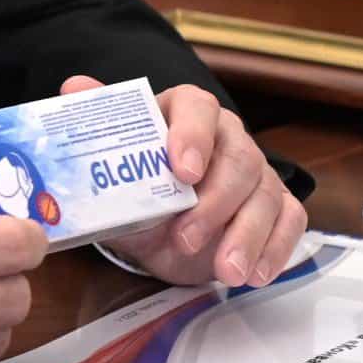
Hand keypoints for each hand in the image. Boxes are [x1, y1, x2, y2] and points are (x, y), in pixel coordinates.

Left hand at [60, 76, 305, 288]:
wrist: (156, 229)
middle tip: (185, 239)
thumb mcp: (112, 163)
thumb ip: (97, 123)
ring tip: (225, 272)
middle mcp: (228, 137)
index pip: (197, 108)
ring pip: (266, 195)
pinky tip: (254, 274)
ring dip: (247, 236)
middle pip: (238, 159)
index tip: (182, 172)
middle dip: (215, 204)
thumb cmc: (136, 187)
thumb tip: (73, 87)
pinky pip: (289, 221)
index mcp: (186, 113)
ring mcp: (256, 173)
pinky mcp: (277, 207)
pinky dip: (276, 248)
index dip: (192, 136)